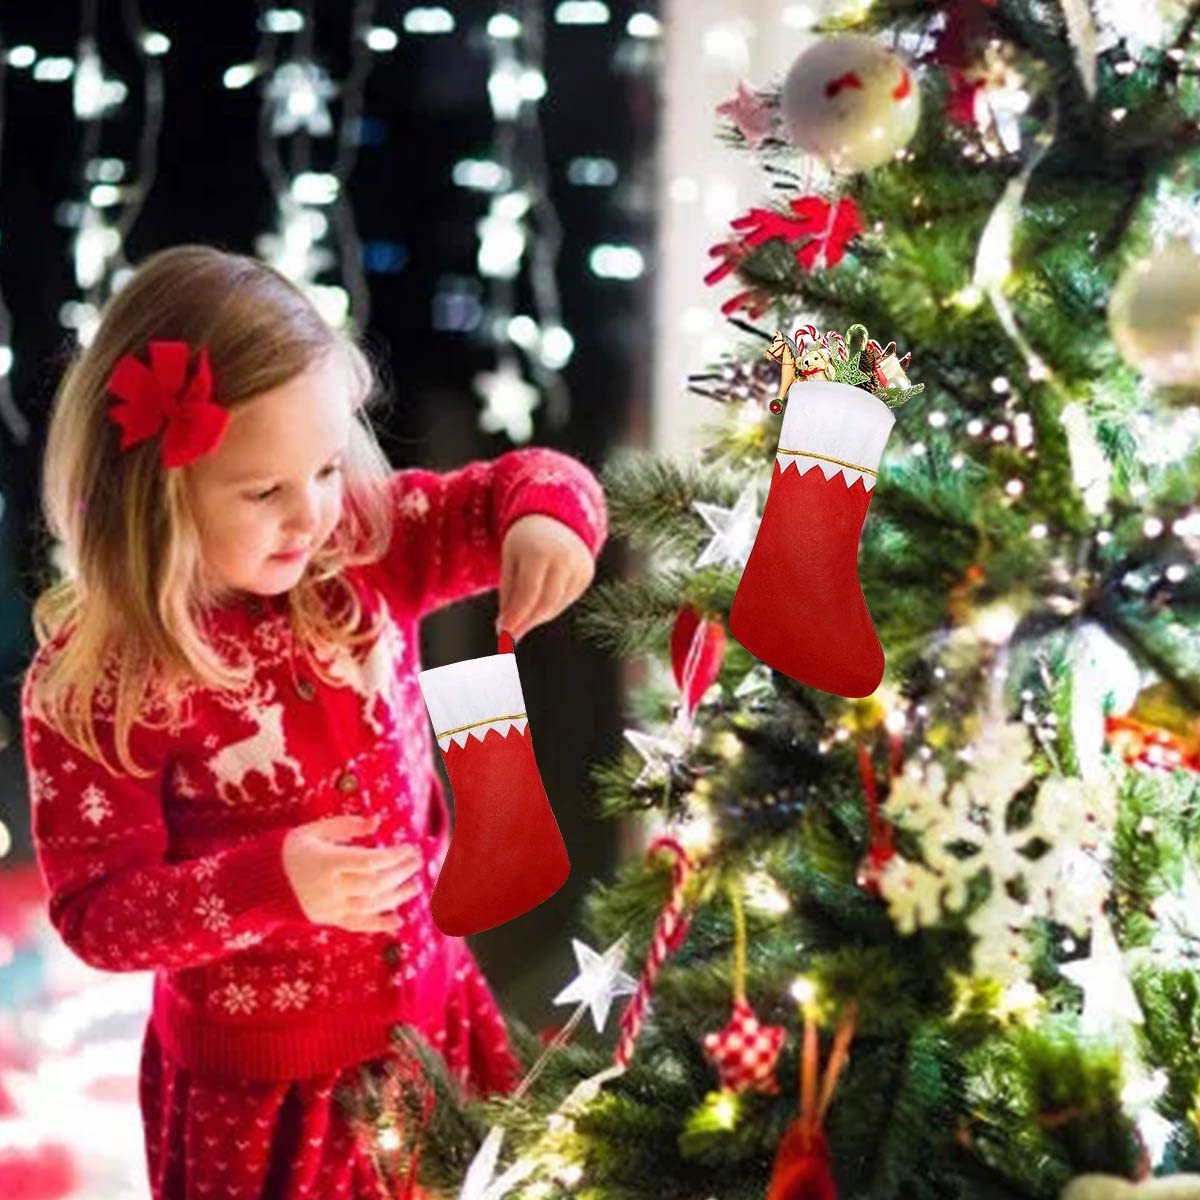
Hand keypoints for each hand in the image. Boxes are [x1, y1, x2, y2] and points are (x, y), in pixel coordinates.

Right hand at [282, 815, 422, 933]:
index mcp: (327, 862)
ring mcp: (330, 907)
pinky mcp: (328, 920)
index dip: (394, 856)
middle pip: (375, 884)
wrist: (260, 883)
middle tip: (417, 861)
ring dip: (398, 896)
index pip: (369, 862)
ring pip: (371, 906)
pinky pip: (357, 925)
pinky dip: (379, 924)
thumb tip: (376, 822)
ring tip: (415, 884)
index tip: (410, 848)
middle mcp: (330, 888)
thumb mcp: (314, 830)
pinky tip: (398, 920)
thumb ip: (346, 826)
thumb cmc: (291, 850)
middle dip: (401, 873)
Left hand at [496, 514, 594, 641]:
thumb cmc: (524, 541)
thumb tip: (505, 631)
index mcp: (539, 552)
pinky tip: (540, 600)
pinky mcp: (587, 573)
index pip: (527, 594)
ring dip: (537, 616)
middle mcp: (564, 559)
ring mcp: (579, 566)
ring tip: (522, 615)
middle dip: (526, 622)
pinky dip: (550, 606)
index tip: (503, 634)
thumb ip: (508, 595)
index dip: (515, 617)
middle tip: (510, 636)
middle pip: (545, 604)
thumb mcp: (510, 561)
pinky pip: (566, 600)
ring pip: (556, 606)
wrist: (555, 518)